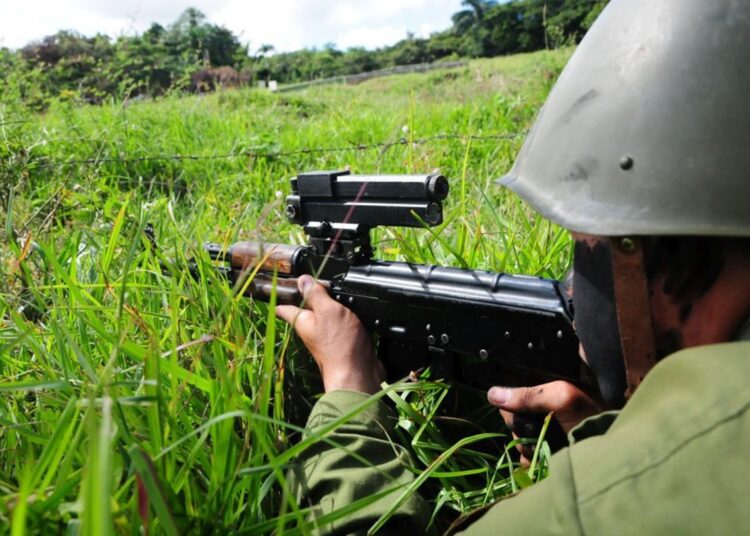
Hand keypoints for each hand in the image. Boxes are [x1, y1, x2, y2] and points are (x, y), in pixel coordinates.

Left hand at [276, 275, 385, 393]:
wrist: (357, 373)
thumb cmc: (339, 345)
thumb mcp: (327, 311)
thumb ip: (316, 295)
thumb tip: (303, 280)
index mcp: (301, 320)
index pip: (284, 307)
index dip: (283, 295)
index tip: (281, 285)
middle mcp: (311, 329)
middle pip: (306, 309)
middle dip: (312, 296)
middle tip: (320, 281)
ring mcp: (326, 337)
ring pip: (325, 316)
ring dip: (331, 305)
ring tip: (340, 293)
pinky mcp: (342, 342)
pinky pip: (340, 326)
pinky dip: (346, 317)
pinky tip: (356, 311)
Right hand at [488, 381, 601, 463]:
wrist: (610, 455)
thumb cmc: (594, 417)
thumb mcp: (563, 398)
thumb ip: (530, 395)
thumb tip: (493, 394)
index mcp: (546, 383)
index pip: (513, 384)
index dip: (511, 393)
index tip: (519, 405)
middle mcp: (542, 403)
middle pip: (510, 411)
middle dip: (521, 423)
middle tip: (540, 427)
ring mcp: (541, 427)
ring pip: (515, 434)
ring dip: (528, 442)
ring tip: (548, 443)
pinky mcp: (542, 449)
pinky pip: (522, 453)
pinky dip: (531, 457)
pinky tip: (545, 456)